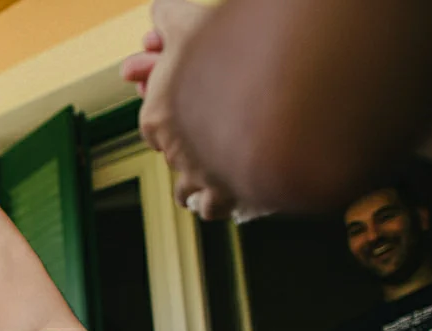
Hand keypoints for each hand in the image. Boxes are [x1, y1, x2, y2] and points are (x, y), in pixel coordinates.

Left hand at [122, 0, 240, 220]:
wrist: (279, 88)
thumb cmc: (231, 52)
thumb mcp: (192, 22)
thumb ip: (170, 15)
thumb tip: (157, 9)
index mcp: (157, 115)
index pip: (152, 123)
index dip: (171, 112)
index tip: (189, 107)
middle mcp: (173, 151)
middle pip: (172, 155)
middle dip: (187, 146)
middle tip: (209, 135)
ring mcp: (200, 176)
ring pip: (187, 190)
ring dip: (197, 182)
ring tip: (214, 170)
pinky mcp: (228, 195)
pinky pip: (212, 209)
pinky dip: (218, 202)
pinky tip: (230, 193)